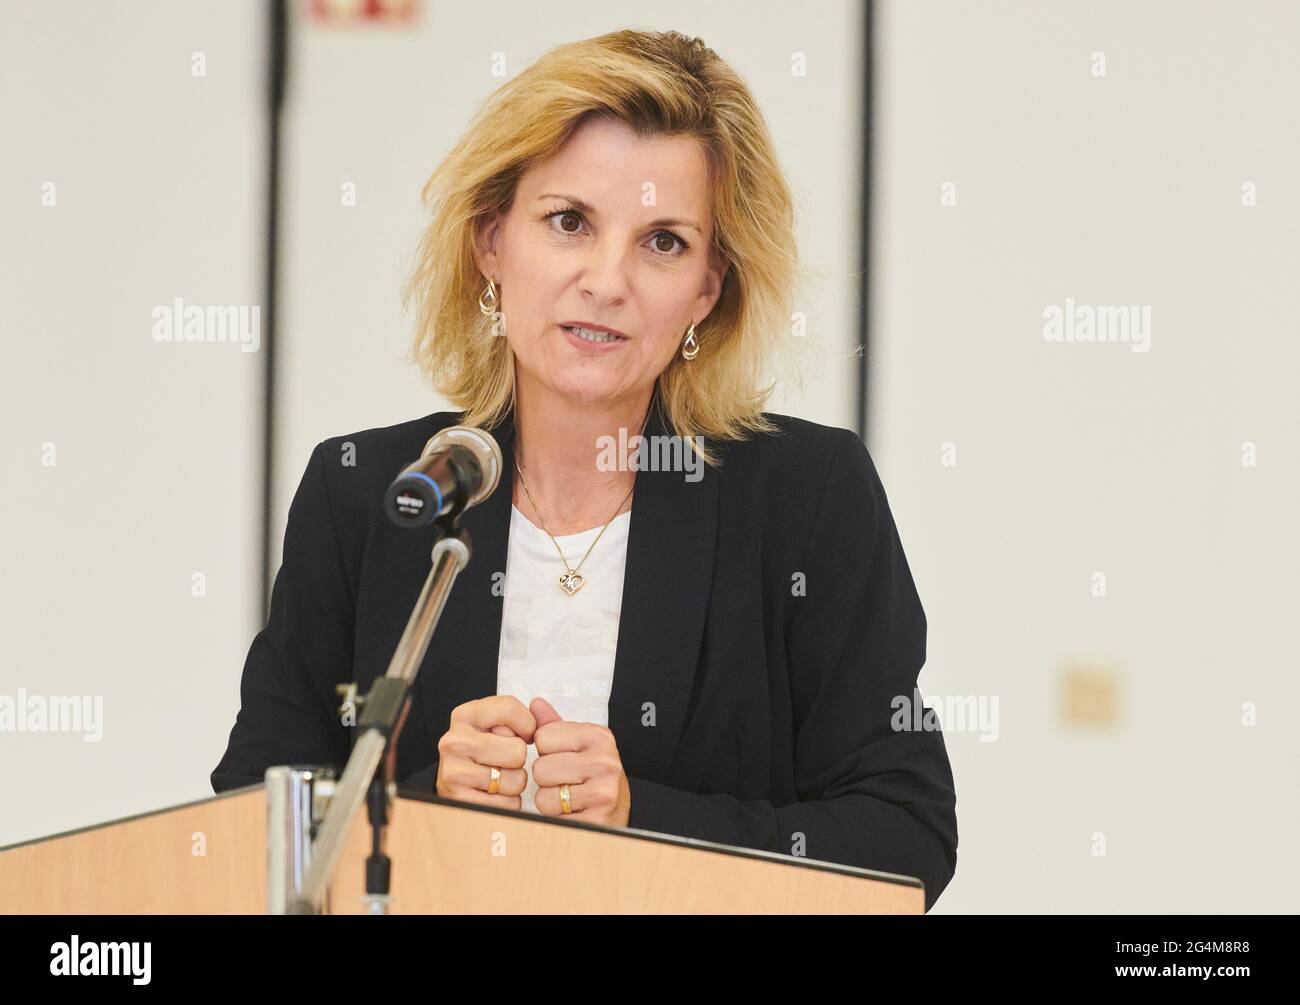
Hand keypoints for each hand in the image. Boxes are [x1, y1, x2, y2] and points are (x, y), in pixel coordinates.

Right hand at [435, 696, 535, 808]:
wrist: (456, 786)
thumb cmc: (483, 754)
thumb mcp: (497, 726)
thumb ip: (523, 716)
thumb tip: (541, 709)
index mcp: (465, 716)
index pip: (509, 709)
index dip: (527, 725)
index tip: (522, 734)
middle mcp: (455, 741)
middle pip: (517, 750)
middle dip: (519, 759)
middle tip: (504, 761)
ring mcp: (454, 772)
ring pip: (516, 780)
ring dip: (515, 784)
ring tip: (498, 778)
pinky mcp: (461, 801)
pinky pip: (508, 804)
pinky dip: (508, 803)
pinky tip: (494, 796)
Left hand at [528, 697, 630, 826]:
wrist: (617, 814)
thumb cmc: (593, 778)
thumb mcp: (578, 746)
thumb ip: (554, 725)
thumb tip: (535, 703)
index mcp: (599, 736)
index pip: (543, 736)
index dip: (546, 752)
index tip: (563, 759)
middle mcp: (605, 762)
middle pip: (540, 767)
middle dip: (546, 780)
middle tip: (567, 783)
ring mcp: (604, 792)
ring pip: (543, 796)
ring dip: (550, 802)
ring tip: (569, 799)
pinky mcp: (597, 820)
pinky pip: (553, 818)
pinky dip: (556, 820)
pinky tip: (572, 814)